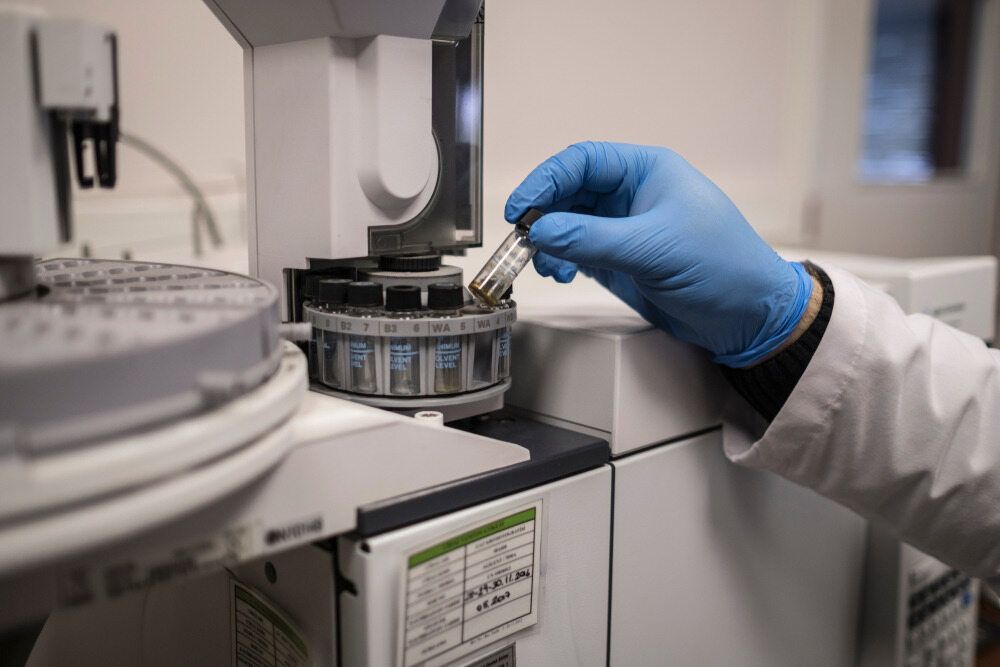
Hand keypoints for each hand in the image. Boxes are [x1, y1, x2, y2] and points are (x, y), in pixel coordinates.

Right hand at [505, 141, 812, 366]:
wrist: (749, 317)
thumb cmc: (722, 267)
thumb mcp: (653, 249)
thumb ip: (591, 239)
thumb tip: (540, 232)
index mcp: (646, 171)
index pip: (582, 163)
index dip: (546, 181)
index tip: (521, 208)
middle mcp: (632, 194)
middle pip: (569, 193)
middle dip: (543, 216)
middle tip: (522, 240)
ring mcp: (624, 228)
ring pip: (568, 224)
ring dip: (549, 243)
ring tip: (547, 266)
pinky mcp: (620, 260)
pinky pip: (576, 251)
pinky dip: (560, 261)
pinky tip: (560, 273)